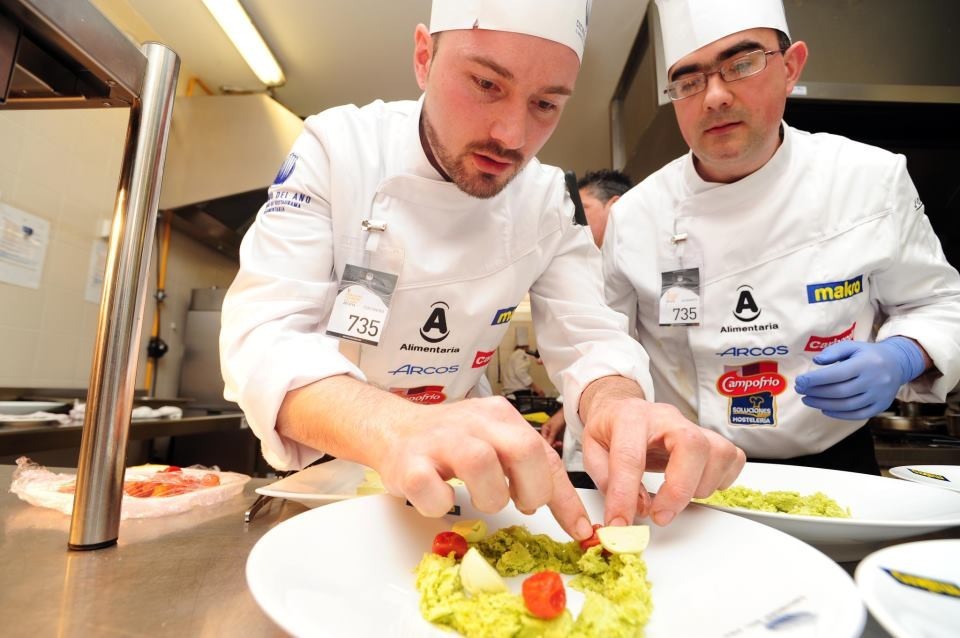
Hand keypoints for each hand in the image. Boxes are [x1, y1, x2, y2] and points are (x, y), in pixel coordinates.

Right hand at [378, 396, 592, 539]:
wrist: (396, 429)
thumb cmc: (452, 442)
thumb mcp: (497, 444)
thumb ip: (530, 470)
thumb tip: (564, 512)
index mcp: (500, 416)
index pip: (544, 453)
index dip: (564, 497)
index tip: (577, 528)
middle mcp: (473, 421)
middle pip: (522, 448)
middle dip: (531, 489)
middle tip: (521, 504)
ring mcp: (439, 440)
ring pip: (479, 463)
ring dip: (489, 495)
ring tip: (481, 499)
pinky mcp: (409, 462)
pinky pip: (432, 489)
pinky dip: (442, 504)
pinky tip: (443, 498)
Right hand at [540, 410, 565, 450]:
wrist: (568, 414)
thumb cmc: (560, 417)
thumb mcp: (555, 428)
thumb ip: (551, 436)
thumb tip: (547, 444)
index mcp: (544, 429)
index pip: (543, 439)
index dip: (547, 444)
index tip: (551, 447)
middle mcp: (547, 431)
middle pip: (548, 441)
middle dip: (552, 444)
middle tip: (557, 445)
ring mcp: (553, 433)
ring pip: (552, 441)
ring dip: (556, 444)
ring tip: (560, 444)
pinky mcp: (558, 434)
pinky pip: (556, 440)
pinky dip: (559, 442)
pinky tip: (561, 443)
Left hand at [579, 377, 744, 526]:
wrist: (623, 408)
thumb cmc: (610, 429)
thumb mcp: (592, 449)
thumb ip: (608, 479)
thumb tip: (638, 507)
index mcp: (630, 416)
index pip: (630, 456)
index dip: (624, 494)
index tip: (620, 521)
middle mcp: (666, 417)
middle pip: (691, 444)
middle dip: (679, 488)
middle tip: (660, 515)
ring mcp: (692, 425)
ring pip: (717, 452)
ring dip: (699, 487)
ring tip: (674, 498)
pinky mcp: (710, 437)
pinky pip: (732, 458)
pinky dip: (720, 480)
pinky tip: (697, 486)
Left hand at [795, 337, 927, 419]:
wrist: (898, 364)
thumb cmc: (868, 354)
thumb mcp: (852, 346)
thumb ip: (833, 352)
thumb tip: (816, 361)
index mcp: (865, 363)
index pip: (837, 374)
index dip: (816, 379)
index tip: (800, 381)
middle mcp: (874, 381)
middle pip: (840, 391)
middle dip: (816, 393)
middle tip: (800, 391)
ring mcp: (878, 396)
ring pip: (847, 405)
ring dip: (823, 404)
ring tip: (808, 400)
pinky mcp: (880, 406)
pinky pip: (858, 415)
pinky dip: (839, 414)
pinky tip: (824, 409)